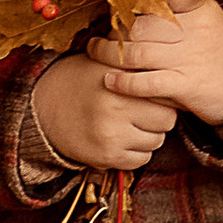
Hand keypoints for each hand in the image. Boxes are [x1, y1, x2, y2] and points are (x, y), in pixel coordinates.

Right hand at [32, 42, 177, 173]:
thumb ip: (138, 64)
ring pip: (156, 142)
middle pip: (166, 120)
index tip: (155, 94)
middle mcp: (115, 107)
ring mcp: (111, 134)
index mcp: (119, 80)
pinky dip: (136, 152)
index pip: (165, 94)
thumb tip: (178, 69)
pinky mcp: (106, 156)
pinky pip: (141, 159)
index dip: (163, 95)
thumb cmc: (85, 80)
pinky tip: (121, 139)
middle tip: (143, 110)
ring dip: (148, 135)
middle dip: (159, 117)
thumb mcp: (107, 62)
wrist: (45, 108)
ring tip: (129, 124)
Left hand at [103, 0, 222, 130]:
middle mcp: (196, 29)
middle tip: (103, 34)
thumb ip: (179, 0)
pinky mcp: (187, 85)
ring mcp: (191, 58)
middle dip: (116, 30)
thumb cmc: (215, 48)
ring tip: (96, 52)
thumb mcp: (205, 15)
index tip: (123, 2)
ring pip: (137, 52)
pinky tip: (109, 80)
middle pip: (141, 24)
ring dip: (108, 54)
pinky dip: (124, 82)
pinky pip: (147, 82)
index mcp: (200, 7)